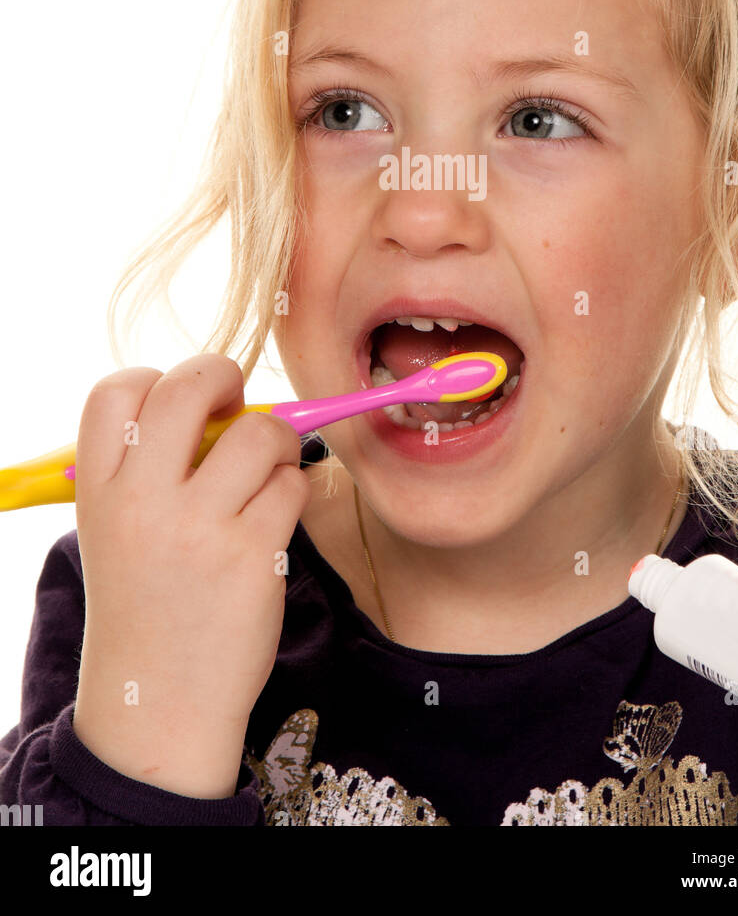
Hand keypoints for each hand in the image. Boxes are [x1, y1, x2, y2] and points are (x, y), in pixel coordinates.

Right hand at [73, 354, 309, 794]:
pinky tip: (274, 521)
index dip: (157, 379)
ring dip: (278, 442)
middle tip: (238, 405)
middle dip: (226, 377)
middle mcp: (142, 501)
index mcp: (99, 491)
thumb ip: (151, 467)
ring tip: (267, 470)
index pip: (115, 390)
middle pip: (190, 387)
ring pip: (262, 433)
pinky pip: (294, 484)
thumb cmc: (148, 605)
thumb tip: (229, 408)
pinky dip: (294, 491)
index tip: (185, 407)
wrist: (159, 704)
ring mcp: (199, 527)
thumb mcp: (117, 531)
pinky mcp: (252, 555)